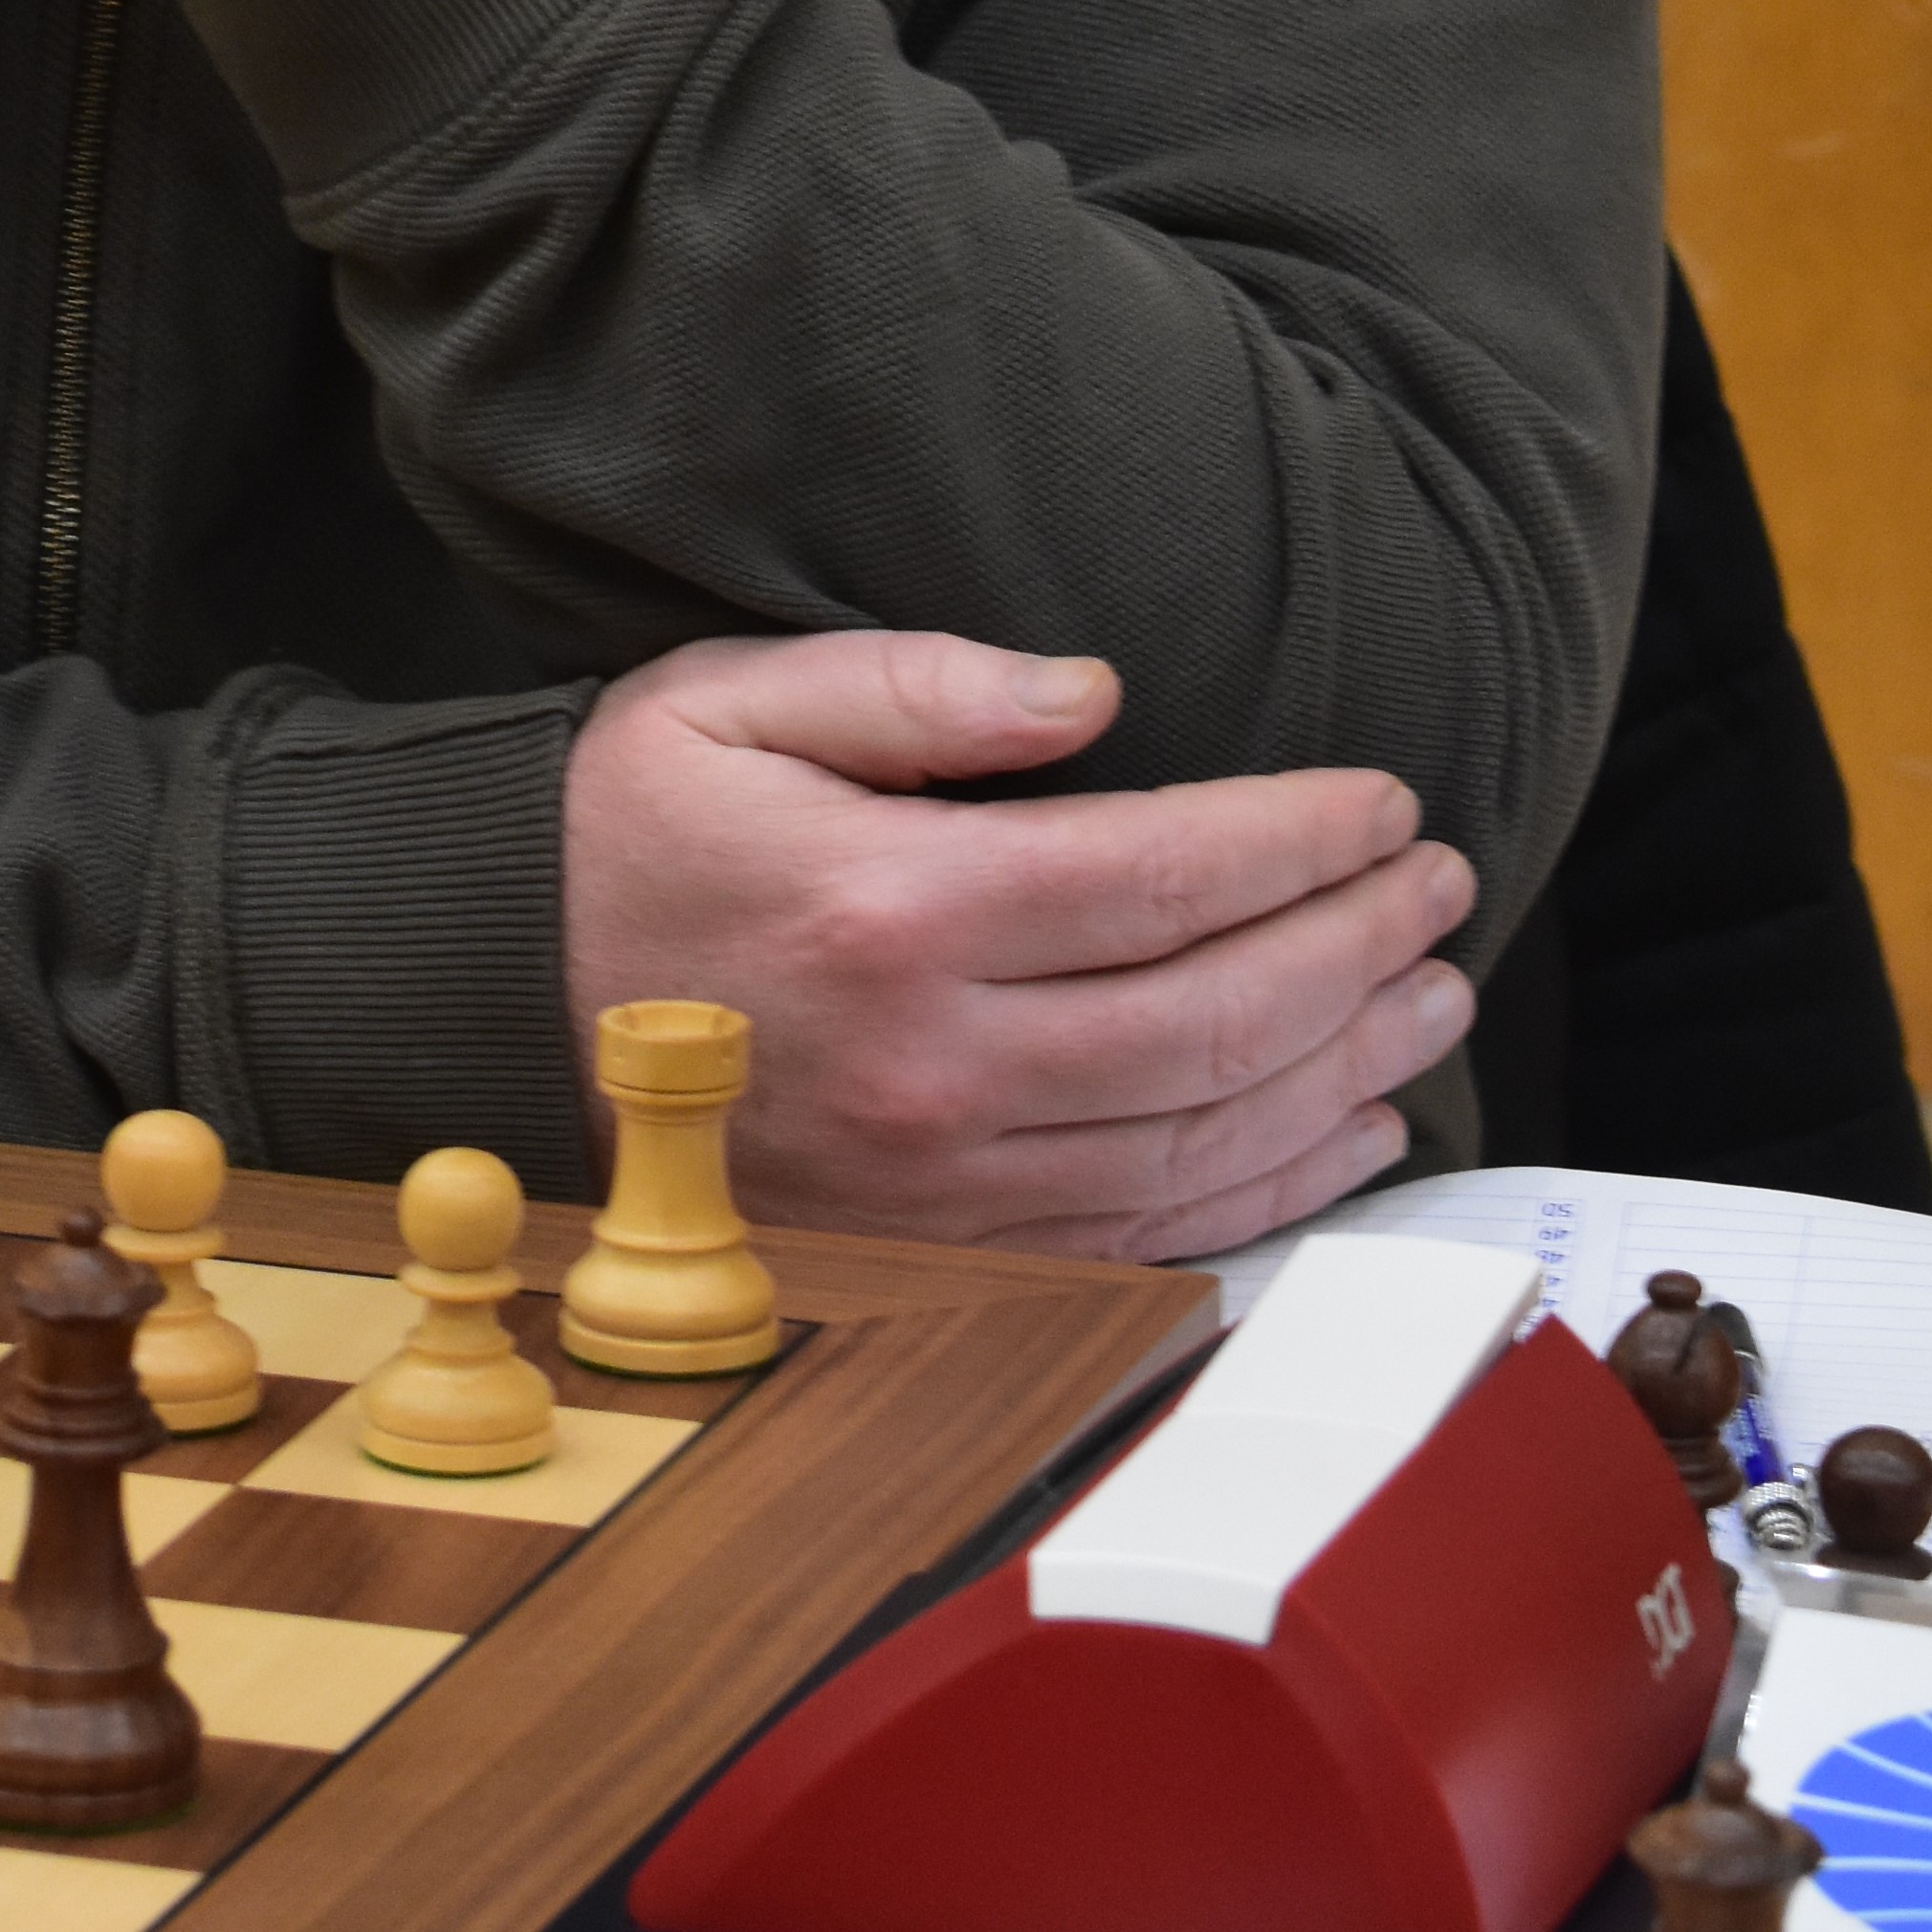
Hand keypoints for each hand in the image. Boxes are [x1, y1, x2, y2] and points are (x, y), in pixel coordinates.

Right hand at [562, 632, 1478, 1261]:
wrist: (491, 1004)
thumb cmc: (622, 833)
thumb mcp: (727, 701)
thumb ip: (917, 685)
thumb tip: (1094, 692)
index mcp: (894, 910)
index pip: (1165, 876)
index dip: (1303, 839)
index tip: (1387, 801)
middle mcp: (935, 1061)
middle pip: (1218, 1013)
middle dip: (1358, 944)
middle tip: (1440, 885)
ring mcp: (942, 1177)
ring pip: (1209, 1133)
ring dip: (1350, 1064)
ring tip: (1431, 990)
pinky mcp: (942, 1246)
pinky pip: (1152, 1231)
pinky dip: (1274, 1186)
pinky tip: (1347, 1128)